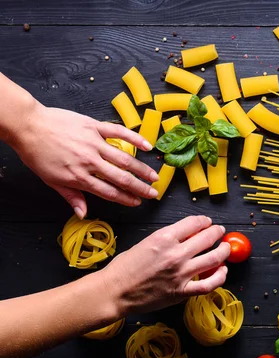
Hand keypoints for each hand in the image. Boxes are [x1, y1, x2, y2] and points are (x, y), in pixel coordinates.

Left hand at [12, 104, 158, 217]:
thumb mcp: (51, 181)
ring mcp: (94, 143)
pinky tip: (148, 146)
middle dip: (140, 188)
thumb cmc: (37, 153)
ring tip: (155, 176)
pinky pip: (119, 132)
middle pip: (121, 178)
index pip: (109, 192)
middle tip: (153, 193)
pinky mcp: (94, 127)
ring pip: (124, 158)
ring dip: (142, 169)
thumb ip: (71, 197)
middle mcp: (90, 162)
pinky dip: (135, 139)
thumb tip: (83, 213)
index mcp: (79, 177)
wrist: (28, 126)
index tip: (137, 203)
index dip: (126, 199)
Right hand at [101, 216, 230, 314]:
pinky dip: (220, 277)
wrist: (114, 292)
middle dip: (217, 232)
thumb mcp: (146, 242)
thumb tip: (187, 235)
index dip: (204, 221)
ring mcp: (181, 273)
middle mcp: (175, 254)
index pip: (194, 223)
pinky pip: (209, 284)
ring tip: (225, 248)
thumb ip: (167, 238)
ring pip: (214, 258)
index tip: (206, 222)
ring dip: (223, 251)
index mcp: (164, 237)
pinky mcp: (182, 292)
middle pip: (207, 238)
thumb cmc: (124, 268)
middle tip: (219, 231)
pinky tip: (223, 271)